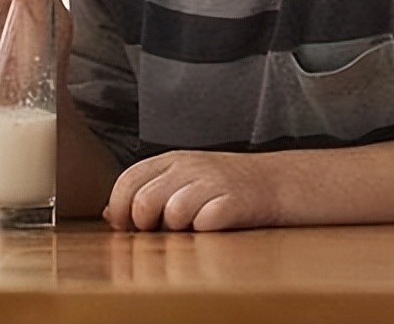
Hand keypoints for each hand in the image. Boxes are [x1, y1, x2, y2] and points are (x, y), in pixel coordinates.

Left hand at [104, 151, 280, 231]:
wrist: (283, 182)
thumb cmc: (229, 186)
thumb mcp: (185, 180)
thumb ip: (149, 192)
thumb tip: (110, 214)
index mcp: (172, 160)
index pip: (128, 180)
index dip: (119, 207)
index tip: (124, 227)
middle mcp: (190, 166)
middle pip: (144, 201)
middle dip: (145, 226)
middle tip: (161, 232)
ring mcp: (214, 182)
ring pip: (172, 214)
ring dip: (177, 230)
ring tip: (192, 228)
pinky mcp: (236, 201)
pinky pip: (205, 223)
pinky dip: (204, 232)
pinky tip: (214, 228)